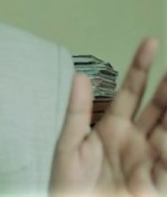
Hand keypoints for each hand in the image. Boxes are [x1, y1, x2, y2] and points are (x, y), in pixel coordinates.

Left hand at [50, 37, 166, 195]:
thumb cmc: (68, 185)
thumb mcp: (68, 145)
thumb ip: (77, 111)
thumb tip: (80, 75)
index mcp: (113, 127)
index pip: (132, 90)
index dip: (141, 67)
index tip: (150, 42)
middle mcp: (135, 139)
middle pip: (158, 106)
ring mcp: (148, 159)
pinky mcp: (155, 182)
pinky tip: (164, 132)